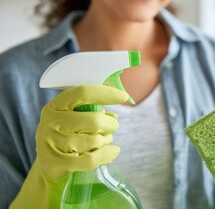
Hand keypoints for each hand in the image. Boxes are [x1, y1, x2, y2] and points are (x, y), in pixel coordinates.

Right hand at [11, 85, 128, 208]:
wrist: (45, 166)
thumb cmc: (66, 136)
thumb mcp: (73, 118)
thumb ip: (93, 111)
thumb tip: (113, 116)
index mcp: (55, 106)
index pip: (83, 93)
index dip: (106, 93)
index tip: (123, 97)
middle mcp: (50, 122)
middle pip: (94, 120)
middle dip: (111, 125)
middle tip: (112, 127)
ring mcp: (51, 144)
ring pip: (95, 141)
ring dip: (106, 141)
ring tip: (104, 141)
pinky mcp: (55, 163)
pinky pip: (91, 159)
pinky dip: (106, 154)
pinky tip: (113, 151)